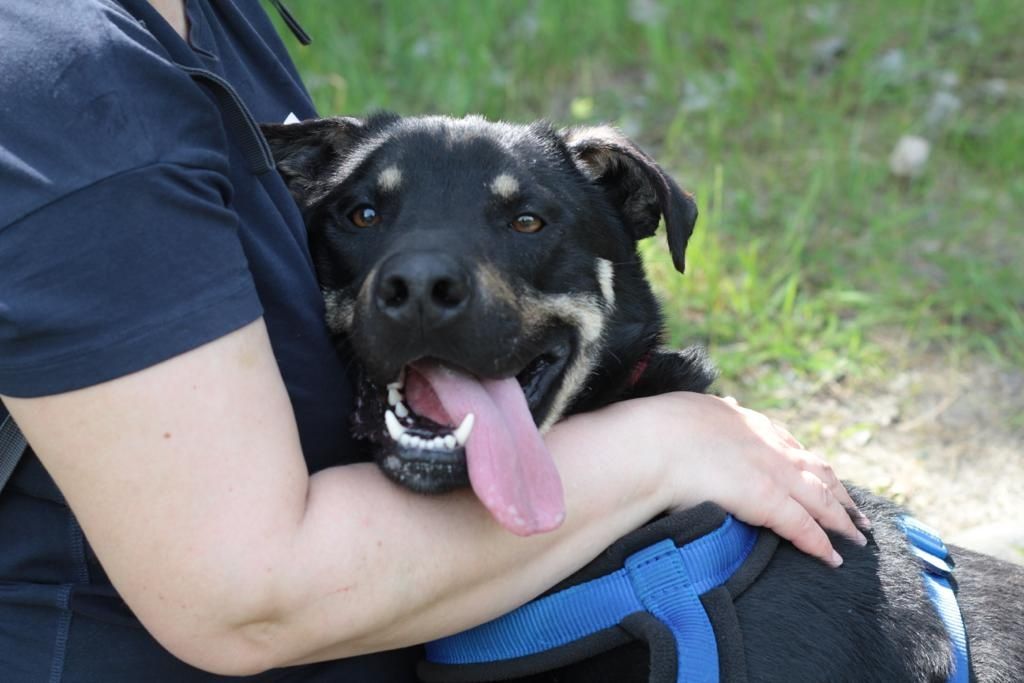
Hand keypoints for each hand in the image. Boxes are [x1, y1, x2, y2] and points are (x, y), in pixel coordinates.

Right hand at [641, 392, 869, 566]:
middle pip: (816, 470)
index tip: (818, 474)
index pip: (787, 443)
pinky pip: (804, 527)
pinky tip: (833, 558)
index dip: (806, 462)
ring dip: (842, 519)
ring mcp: (772, 471)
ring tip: (856, 536)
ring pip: (821, 498)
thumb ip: (709, 412)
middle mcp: (768, 443)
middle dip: (838, 491)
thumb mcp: (689, 408)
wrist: (651, 442)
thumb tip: (720, 403)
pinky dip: (821, 544)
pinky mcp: (768, 499)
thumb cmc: (656, 427)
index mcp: (745, 421)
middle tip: (854, 510)